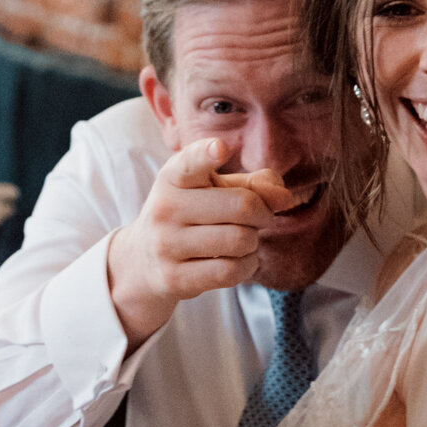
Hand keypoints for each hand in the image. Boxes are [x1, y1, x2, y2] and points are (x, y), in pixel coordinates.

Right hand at [106, 138, 294, 347]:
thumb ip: (253, 184)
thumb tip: (284, 197)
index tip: (221, 148)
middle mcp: (165, 207)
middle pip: (242, 206)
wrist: (143, 259)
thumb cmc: (191, 215)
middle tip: (260, 217)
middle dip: (263, 213)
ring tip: (244, 239)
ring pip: (240, 240)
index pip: (190, 162)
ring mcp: (166, 244)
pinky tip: (240, 260)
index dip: (207, 154)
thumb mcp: (212, 190)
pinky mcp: (174, 278)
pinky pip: (231, 271)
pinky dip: (248, 265)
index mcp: (173, 177)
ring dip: (254, 241)